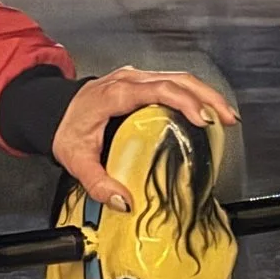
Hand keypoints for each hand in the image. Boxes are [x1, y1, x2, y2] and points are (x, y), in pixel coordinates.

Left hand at [53, 65, 237, 209]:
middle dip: (208, 97)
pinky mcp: (143, 82)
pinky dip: (195, 95)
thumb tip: (125, 201)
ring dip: (207, 95)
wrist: (52, 110)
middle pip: (178, 79)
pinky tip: (207, 112)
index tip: (203, 121)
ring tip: (226, 117)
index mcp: (116, 94)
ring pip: (181, 77)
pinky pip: (175, 82)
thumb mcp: (76, 160)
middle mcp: (130, 80)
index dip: (185, 102)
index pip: (158, 90)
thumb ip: (98, 183)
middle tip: (227, 120)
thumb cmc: (66, 130)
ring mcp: (138, 77)